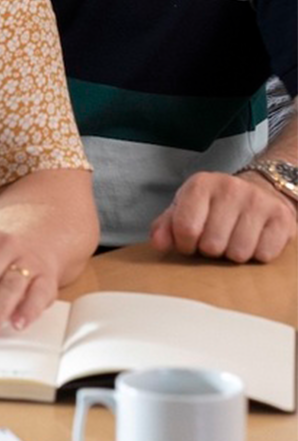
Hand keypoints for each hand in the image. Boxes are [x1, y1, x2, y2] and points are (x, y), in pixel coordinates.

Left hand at [150, 170, 297, 262]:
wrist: (260, 191)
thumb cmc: (214, 206)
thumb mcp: (185, 208)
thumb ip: (166, 226)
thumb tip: (158, 244)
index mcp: (201, 184)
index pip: (185, 228)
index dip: (185, 245)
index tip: (190, 243)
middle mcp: (230, 188)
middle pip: (212, 245)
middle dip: (210, 251)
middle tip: (215, 241)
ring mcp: (258, 201)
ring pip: (238, 253)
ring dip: (233, 255)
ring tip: (233, 240)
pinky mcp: (282, 218)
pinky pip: (264, 255)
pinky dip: (257, 256)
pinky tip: (254, 241)